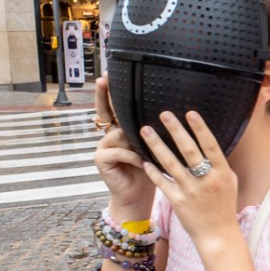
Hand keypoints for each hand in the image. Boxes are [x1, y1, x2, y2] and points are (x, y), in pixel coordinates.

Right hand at [92, 75, 153, 217]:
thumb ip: (154, 131)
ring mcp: (103, 146)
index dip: (111, 92)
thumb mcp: (154, 147)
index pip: (116, 108)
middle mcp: (111, 134)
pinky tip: (142, 163)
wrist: (139, 196)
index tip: (109, 74)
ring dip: (135, 140)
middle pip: (107, 112)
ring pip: (119, 133)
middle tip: (103, 80)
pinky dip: (133, 157)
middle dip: (105, 96)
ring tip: (146, 148)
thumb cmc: (151, 171)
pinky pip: (119, 151)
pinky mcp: (101, 159)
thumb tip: (169, 112)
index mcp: (124, 130)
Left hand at [139, 111, 238, 246]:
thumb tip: (210, 145)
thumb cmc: (224, 206)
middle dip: (176, 130)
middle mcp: (206, 180)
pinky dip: (153, 171)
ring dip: (157, 145)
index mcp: (222, 173)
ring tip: (146, 130)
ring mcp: (190, 191)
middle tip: (164, 114)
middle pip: (189, 151)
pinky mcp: (177, 201)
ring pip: (170, 164)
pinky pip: (162, 182)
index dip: (200, 129)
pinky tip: (144, 160)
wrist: (217, 234)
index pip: (211, 146)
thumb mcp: (230, 182)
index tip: (190, 113)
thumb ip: (219, 165)